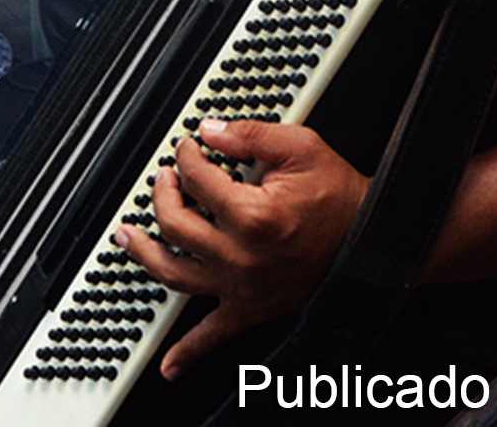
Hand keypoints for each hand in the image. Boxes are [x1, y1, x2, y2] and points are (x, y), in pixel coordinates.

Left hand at [115, 120, 369, 381]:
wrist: (370, 239)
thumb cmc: (339, 198)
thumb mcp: (301, 147)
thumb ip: (250, 135)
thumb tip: (210, 131)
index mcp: (252, 216)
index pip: (196, 180)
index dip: (186, 157)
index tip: (187, 148)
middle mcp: (242, 256)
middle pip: (175, 225)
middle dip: (161, 195)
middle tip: (164, 180)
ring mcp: (242, 286)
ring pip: (174, 275)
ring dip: (143, 255)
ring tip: (127, 237)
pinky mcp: (251, 308)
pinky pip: (213, 336)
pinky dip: (187, 352)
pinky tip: (169, 364)